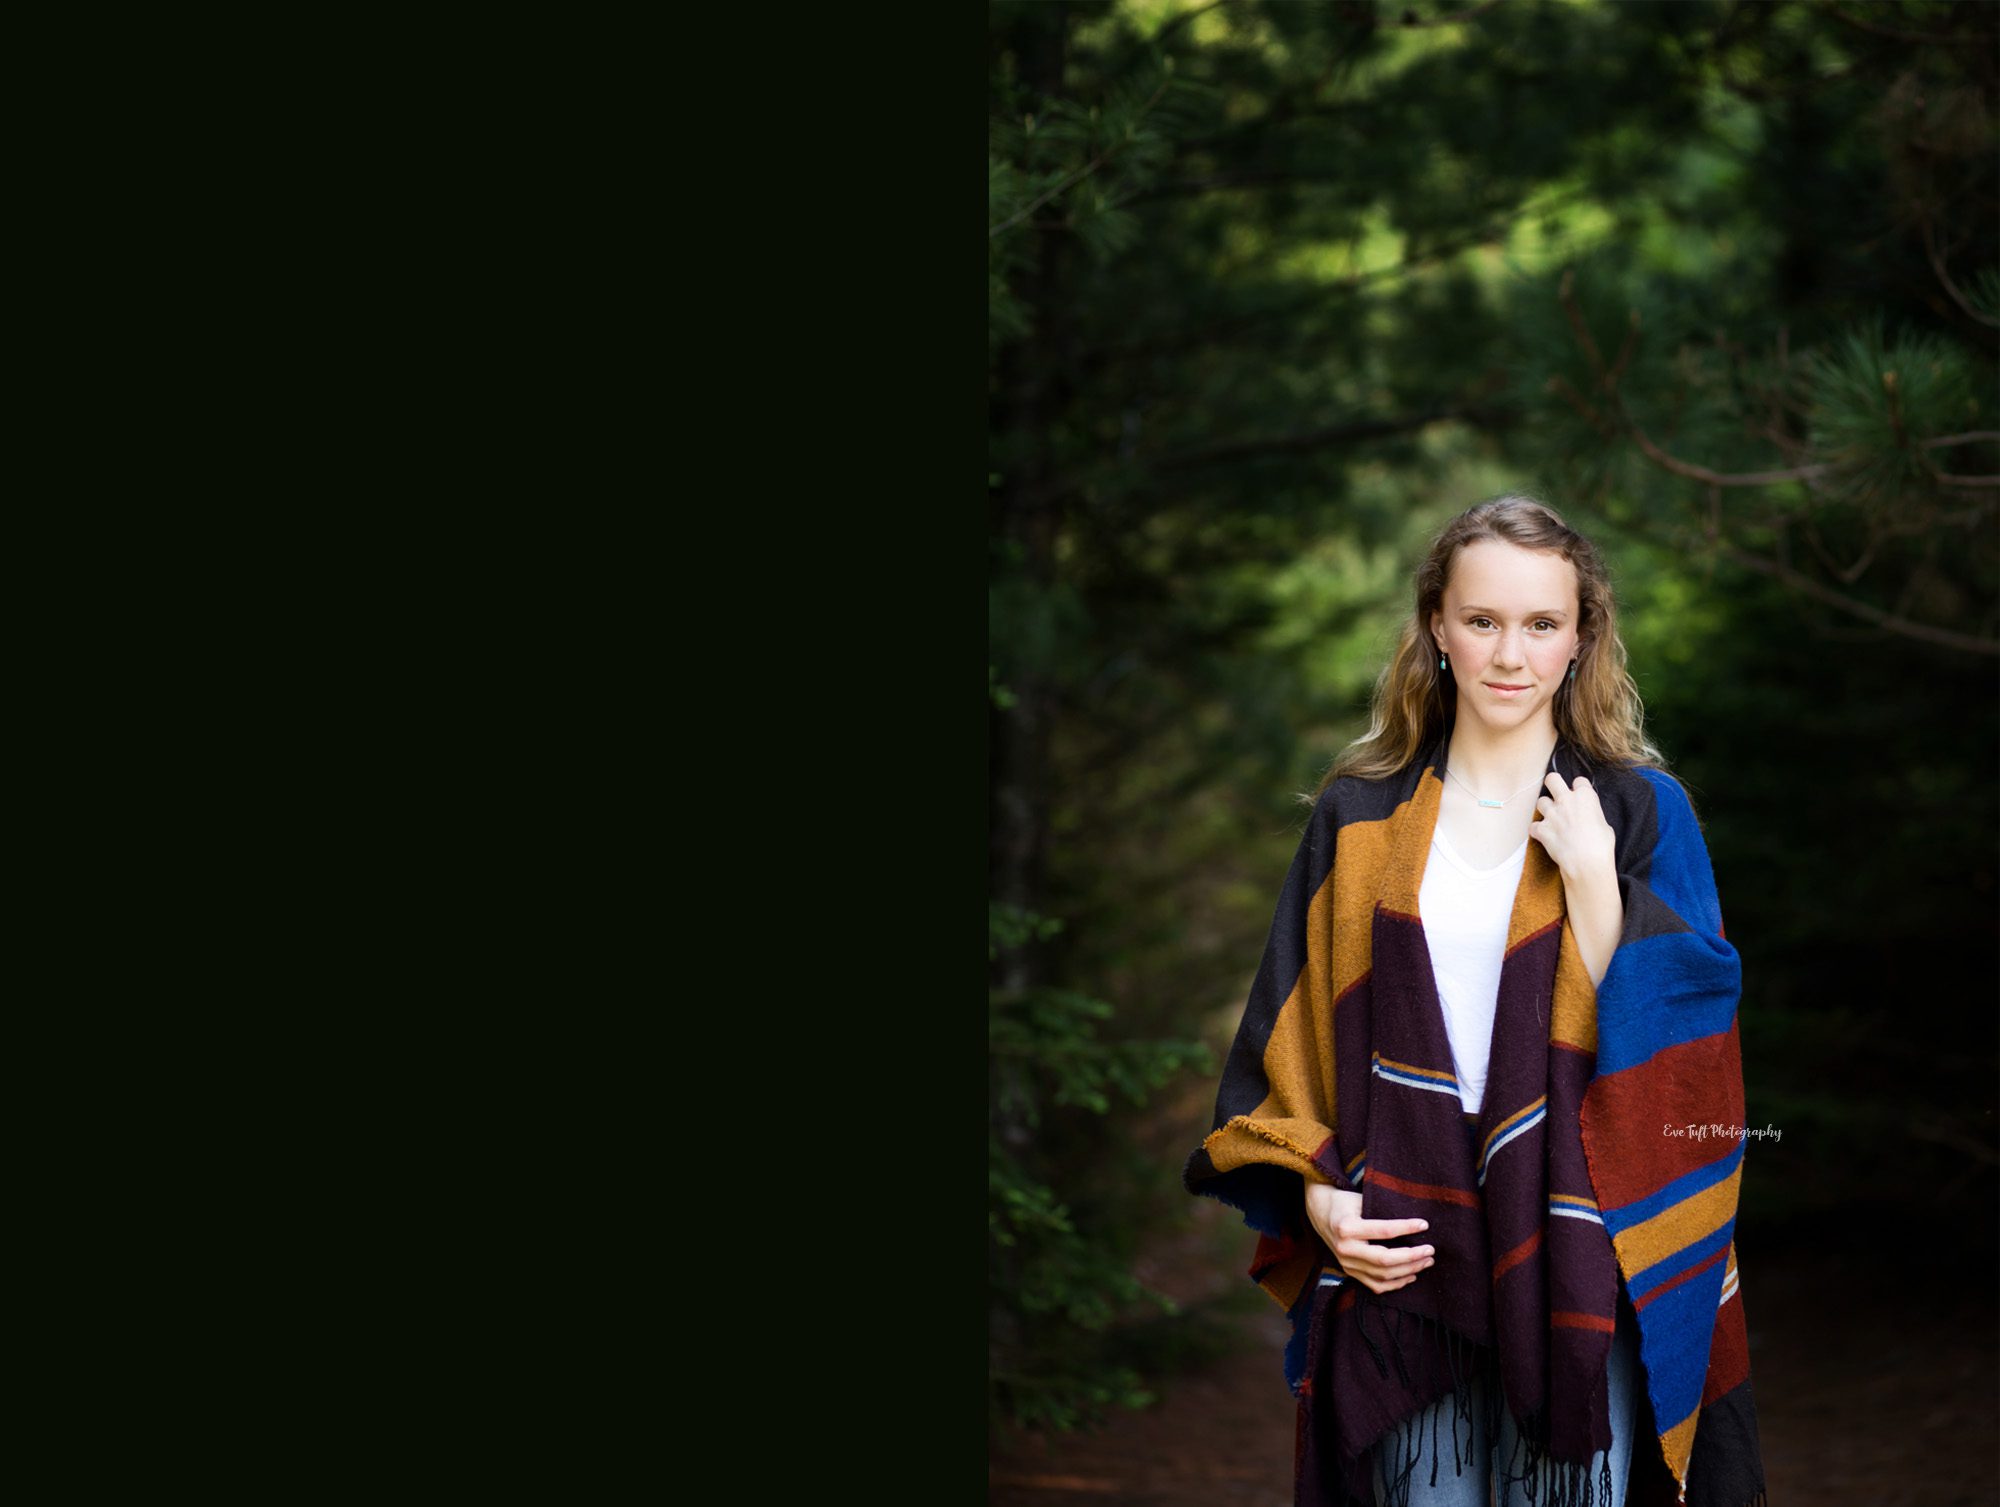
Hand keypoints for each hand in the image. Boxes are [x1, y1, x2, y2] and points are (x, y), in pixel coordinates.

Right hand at [1304, 1182, 1433, 1293]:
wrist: (1320, 1213)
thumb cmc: (1344, 1203)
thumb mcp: (1359, 1199)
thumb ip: (1381, 1211)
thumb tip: (1414, 1221)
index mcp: (1347, 1227)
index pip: (1384, 1231)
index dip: (1406, 1228)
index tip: (1424, 1225)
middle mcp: (1345, 1249)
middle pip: (1385, 1260)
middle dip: (1412, 1256)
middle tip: (1430, 1250)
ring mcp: (1346, 1264)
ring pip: (1382, 1275)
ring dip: (1408, 1270)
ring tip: (1426, 1261)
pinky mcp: (1349, 1272)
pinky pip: (1376, 1285)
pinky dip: (1396, 1284)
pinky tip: (1411, 1275)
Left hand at [1527, 773, 1615, 878]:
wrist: (1586, 862)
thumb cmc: (1601, 846)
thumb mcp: (1605, 825)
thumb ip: (1593, 815)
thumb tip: (1589, 818)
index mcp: (1585, 796)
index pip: (1579, 781)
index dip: (1579, 789)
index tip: (1579, 796)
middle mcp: (1566, 800)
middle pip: (1552, 779)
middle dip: (1553, 784)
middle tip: (1556, 793)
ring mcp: (1552, 814)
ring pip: (1540, 801)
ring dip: (1545, 809)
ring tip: (1552, 819)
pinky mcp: (1541, 829)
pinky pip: (1533, 825)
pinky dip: (1537, 830)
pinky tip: (1543, 836)